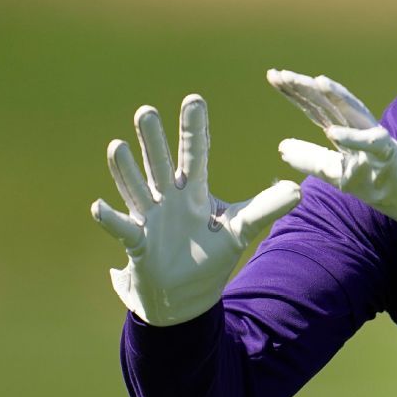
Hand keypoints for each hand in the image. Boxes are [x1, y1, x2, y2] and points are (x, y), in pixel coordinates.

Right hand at [91, 96, 300, 325]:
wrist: (185, 296)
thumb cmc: (209, 255)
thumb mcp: (240, 230)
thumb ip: (265, 209)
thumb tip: (299, 191)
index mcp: (194, 191)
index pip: (196, 155)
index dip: (195, 130)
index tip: (194, 100)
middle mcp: (168, 198)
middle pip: (161, 164)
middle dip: (153, 140)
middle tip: (146, 112)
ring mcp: (150, 219)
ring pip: (137, 188)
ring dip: (126, 170)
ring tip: (116, 145)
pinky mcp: (138, 244)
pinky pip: (122, 229)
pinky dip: (111, 219)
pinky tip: (98, 206)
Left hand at [266, 69, 396, 236]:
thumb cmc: (378, 181)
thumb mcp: (337, 173)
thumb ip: (312, 158)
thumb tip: (281, 147)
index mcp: (346, 131)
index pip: (316, 107)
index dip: (295, 92)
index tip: (272, 76)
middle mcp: (359, 128)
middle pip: (330, 104)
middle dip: (306, 88)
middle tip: (279, 75)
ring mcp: (376, 139)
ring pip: (353, 113)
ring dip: (335, 97)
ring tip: (314, 82)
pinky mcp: (390, 155)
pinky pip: (371, 143)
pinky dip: (352, 138)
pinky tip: (332, 133)